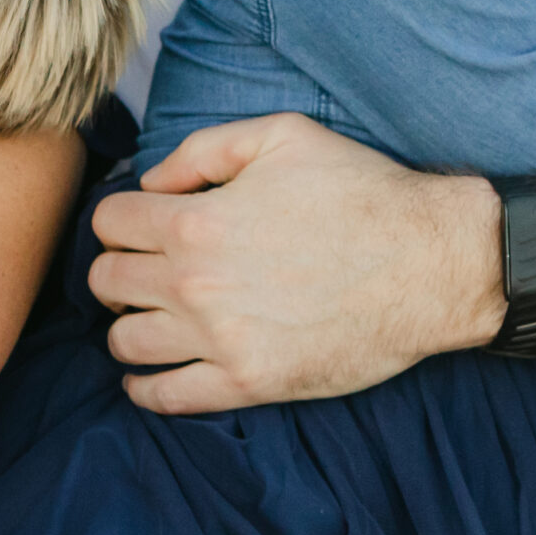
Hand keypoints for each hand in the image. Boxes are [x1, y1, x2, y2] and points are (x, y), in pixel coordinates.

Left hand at [86, 115, 503, 413]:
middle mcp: (195, 284)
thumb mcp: (283, 136)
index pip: (108, 225)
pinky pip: (165, 398)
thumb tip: (151, 182)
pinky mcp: (249, 384)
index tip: (140, 227)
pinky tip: (149, 375)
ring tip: (152, 318)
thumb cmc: (361, 193)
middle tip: (144, 271)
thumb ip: (203, 150)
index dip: (120, 220)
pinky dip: (144, 388)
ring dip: (129, 327)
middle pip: (106, 284)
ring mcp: (219, 340)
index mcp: (196, 222)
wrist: (429, 264)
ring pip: (125, 343)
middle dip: (118, 271)